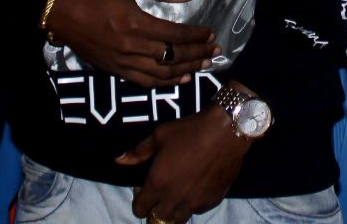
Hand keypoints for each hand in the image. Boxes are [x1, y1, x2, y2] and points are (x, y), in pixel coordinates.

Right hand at [46, 0, 217, 86]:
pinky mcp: (116, 71)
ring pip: (162, 73)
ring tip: (205, 65)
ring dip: (187, 70)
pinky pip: (145, 82)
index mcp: (135, 23)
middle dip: (197, 54)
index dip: (196, 36)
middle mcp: (131, 47)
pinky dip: (166, 82)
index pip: (175, 34)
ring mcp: (123, 62)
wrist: (62, 13)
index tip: (210, 34)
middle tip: (215, 51)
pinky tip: (181, 79)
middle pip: (173, 55)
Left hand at [117, 104, 251, 221]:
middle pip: (157, 219)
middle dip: (154, 209)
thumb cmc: (190, 131)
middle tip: (160, 192)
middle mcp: (174, 198)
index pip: (140, 209)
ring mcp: (195, 202)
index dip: (139, 200)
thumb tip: (119, 160)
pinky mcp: (212, 200)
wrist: (226, 131)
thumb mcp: (160, 135)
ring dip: (173, 211)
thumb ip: (138, 152)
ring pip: (177, 220)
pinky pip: (197, 210)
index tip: (144, 187)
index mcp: (158, 183)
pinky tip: (194, 188)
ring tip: (176, 195)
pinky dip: (192, 204)